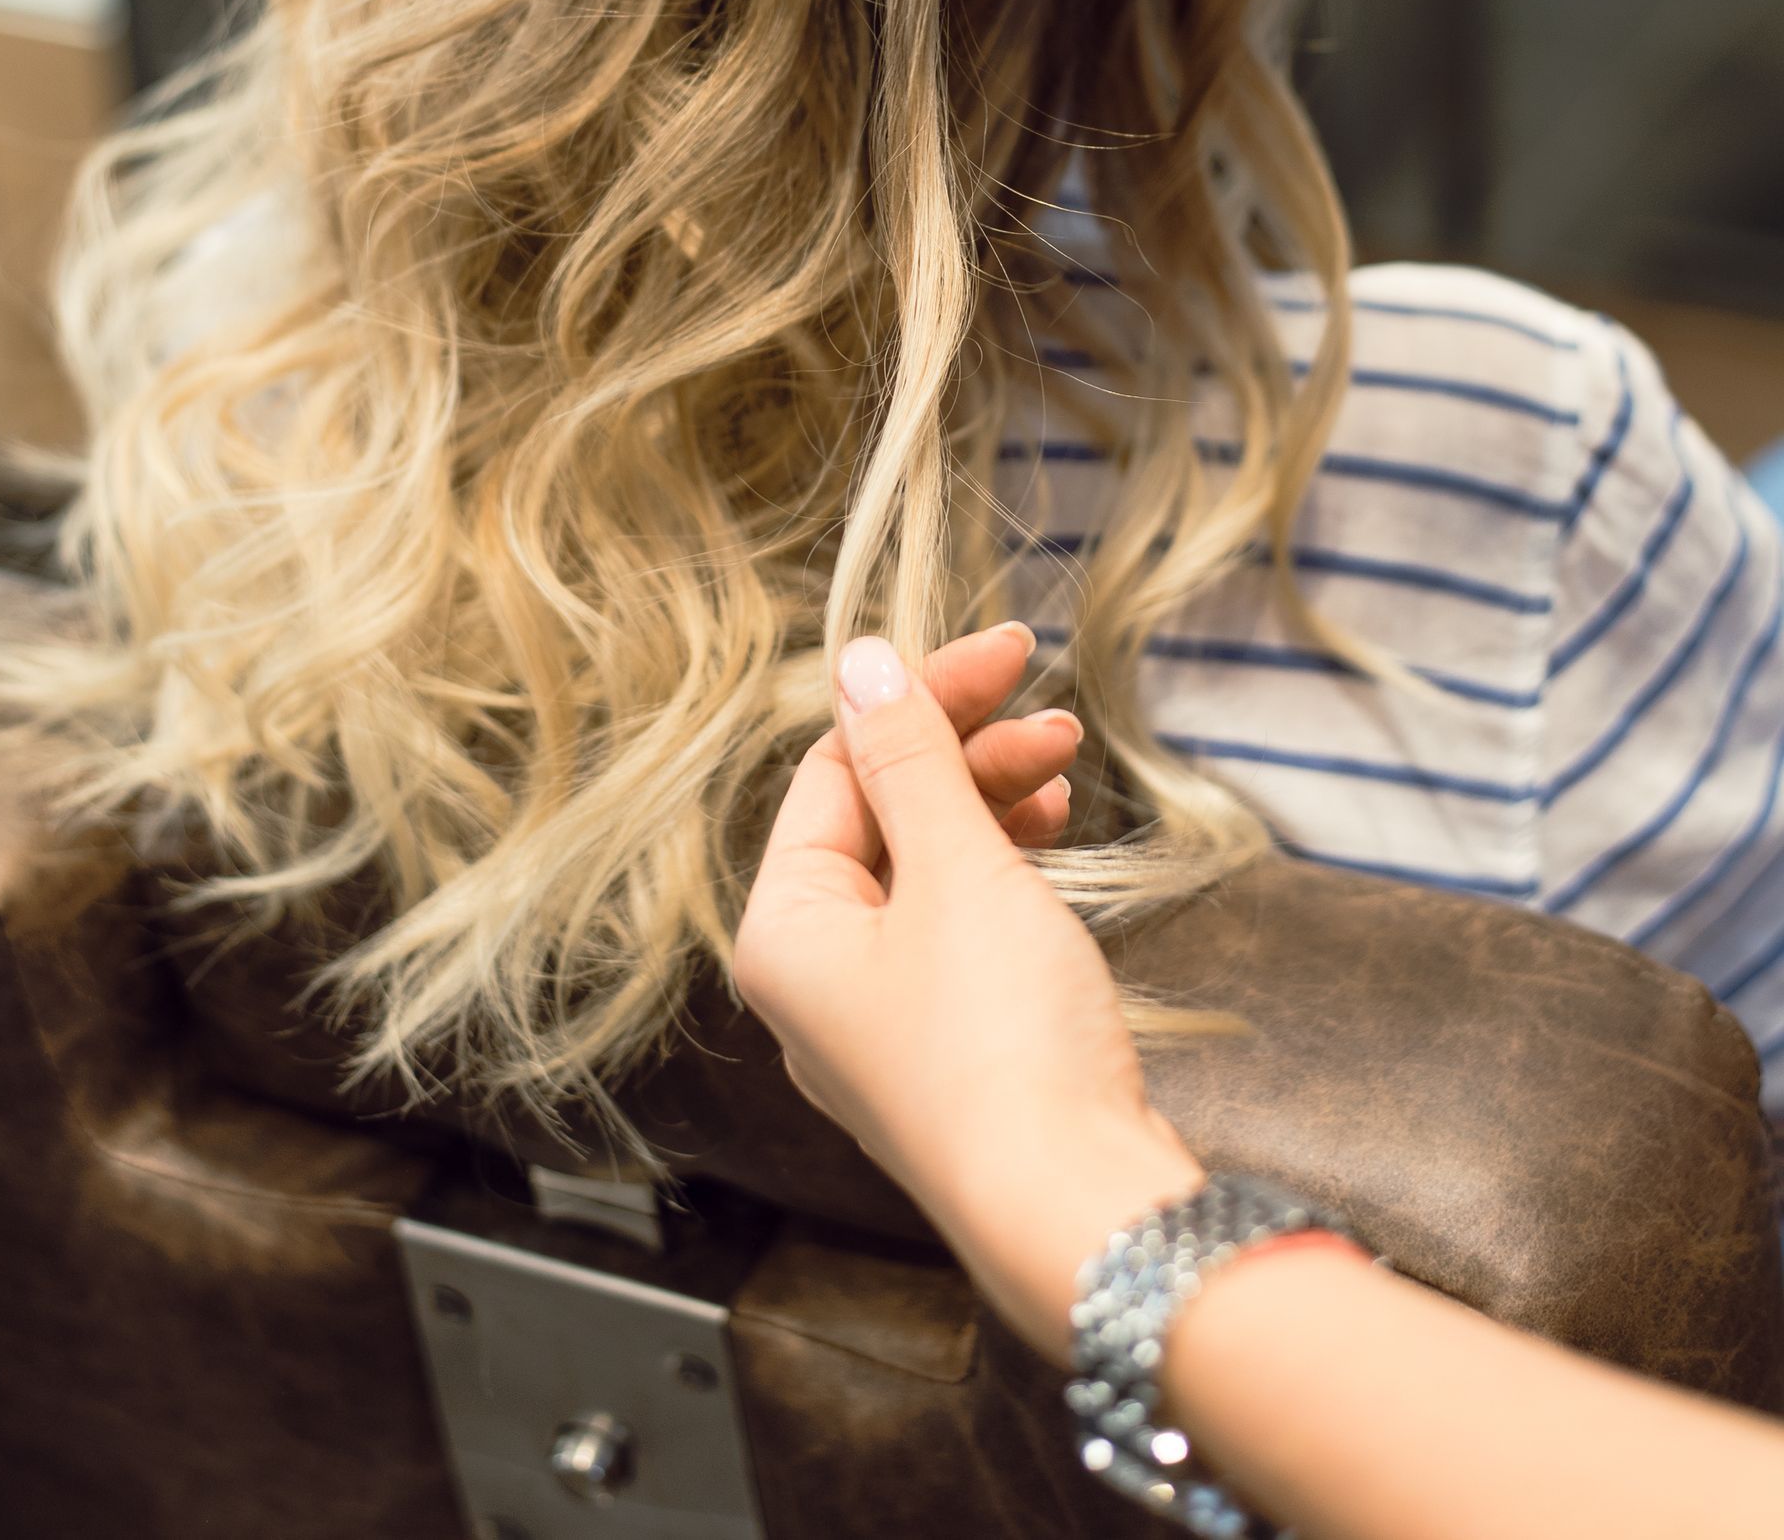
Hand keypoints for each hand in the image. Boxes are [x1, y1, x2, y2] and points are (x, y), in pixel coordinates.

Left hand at [735, 632, 1203, 1358]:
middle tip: (1050, 712)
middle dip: (964, 751)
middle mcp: (813, 979)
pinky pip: (955, 926)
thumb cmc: (1002, 1041)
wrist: (1077, 1207)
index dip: (921, 698)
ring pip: (922, 870)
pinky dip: (1000, 870)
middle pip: (878, 817)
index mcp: (782, 930)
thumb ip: (909, 758)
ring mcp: (880, 1021)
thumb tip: (860, 662)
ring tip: (1064, 765)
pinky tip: (1051, 835)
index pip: (837, 769)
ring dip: (990, 802)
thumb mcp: (955, 869)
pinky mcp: (948, 1049)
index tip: (1007, 652)